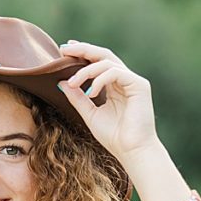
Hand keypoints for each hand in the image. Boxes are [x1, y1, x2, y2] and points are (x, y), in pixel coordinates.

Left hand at [56, 40, 159, 161]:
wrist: (131, 151)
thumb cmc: (113, 136)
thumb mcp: (89, 114)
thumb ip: (77, 98)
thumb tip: (61, 82)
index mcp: (114, 85)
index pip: (98, 62)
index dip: (82, 53)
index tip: (64, 50)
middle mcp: (124, 80)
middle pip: (103, 55)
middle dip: (83, 50)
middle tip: (64, 49)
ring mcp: (133, 81)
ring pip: (108, 62)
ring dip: (86, 70)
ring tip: (73, 82)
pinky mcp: (139, 85)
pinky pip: (116, 73)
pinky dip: (100, 80)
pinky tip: (90, 93)